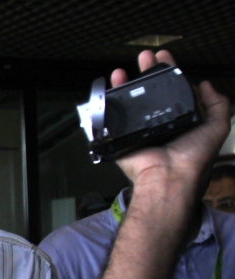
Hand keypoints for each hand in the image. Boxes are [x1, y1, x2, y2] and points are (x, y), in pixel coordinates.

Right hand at [112, 51, 230, 220]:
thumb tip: (206, 83)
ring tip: (121, 70)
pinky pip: (112, 118)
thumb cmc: (193, 155)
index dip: (169, 71)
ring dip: (124, 84)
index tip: (164, 56)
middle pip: (149, 92)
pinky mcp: (120, 138)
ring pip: (129, 102)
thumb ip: (218, 105)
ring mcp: (137, 130)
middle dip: (147, 71)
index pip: (173, 90)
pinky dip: (107, 103)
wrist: (168, 176)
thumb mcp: (216, 127)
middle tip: (144, 56)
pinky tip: (107, 89)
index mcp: (179, 120)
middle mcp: (157, 123)